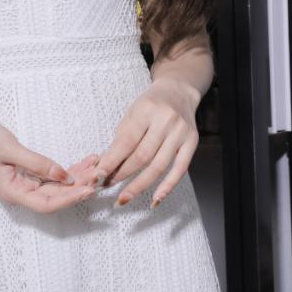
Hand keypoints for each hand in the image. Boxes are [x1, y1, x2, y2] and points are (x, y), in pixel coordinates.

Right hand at [0, 118, 99, 212]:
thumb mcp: (11, 149)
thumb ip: (38, 164)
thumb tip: (64, 176)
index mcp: (13, 192)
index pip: (47, 204)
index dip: (69, 199)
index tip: (88, 189)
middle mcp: (21, 192)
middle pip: (55, 197)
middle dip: (78, 186)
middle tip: (99, 174)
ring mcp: (25, 184)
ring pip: (57, 187)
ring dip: (77, 177)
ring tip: (96, 165)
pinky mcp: (28, 174)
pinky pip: (52, 176)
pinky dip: (68, 169)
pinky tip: (84, 162)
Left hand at [91, 77, 201, 207]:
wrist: (178, 91)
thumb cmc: (150, 104)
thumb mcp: (131, 114)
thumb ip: (121, 138)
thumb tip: (106, 166)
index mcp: (147, 110)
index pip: (126, 142)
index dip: (111, 162)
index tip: (98, 176)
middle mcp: (166, 121)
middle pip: (142, 156)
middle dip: (122, 175)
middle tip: (107, 186)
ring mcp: (181, 132)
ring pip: (158, 166)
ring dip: (139, 185)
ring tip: (124, 198)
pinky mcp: (192, 142)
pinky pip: (180, 170)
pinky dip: (167, 187)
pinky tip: (155, 199)